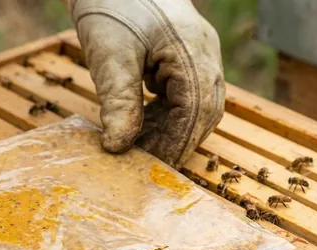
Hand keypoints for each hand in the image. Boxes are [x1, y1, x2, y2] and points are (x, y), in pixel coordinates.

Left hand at [69, 0, 224, 166]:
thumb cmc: (111, 4)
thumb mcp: (110, 56)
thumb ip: (118, 102)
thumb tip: (119, 147)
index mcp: (194, 50)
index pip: (196, 110)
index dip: (176, 143)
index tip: (152, 167)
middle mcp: (205, 54)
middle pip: (203, 112)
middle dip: (176, 141)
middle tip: (145, 166)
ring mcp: (198, 54)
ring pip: (196, 106)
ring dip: (171, 130)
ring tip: (140, 149)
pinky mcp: (184, 57)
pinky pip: (184, 95)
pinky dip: (166, 115)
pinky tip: (142, 127)